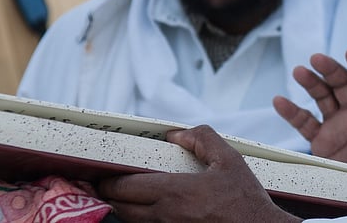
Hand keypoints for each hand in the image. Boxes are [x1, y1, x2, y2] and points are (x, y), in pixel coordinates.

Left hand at [97, 125, 300, 222]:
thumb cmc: (246, 200)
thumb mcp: (229, 160)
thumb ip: (202, 139)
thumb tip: (176, 133)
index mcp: (176, 193)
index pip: (126, 187)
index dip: (108, 181)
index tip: (100, 173)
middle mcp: (166, 216)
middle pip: (121, 207)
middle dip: (107, 195)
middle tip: (101, 184)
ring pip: (131, 222)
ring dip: (120, 209)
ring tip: (117, 196)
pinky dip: (138, 220)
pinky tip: (142, 211)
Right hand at [273, 47, 346, 174]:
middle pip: (343, 85)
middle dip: (331, 70)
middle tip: (316, 58)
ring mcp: (336, 124)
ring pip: (323, 97)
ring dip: (311, 82)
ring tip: (298, 71)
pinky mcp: (320, 139)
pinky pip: (305, 122)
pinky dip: (292, 112)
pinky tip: (279, 101)